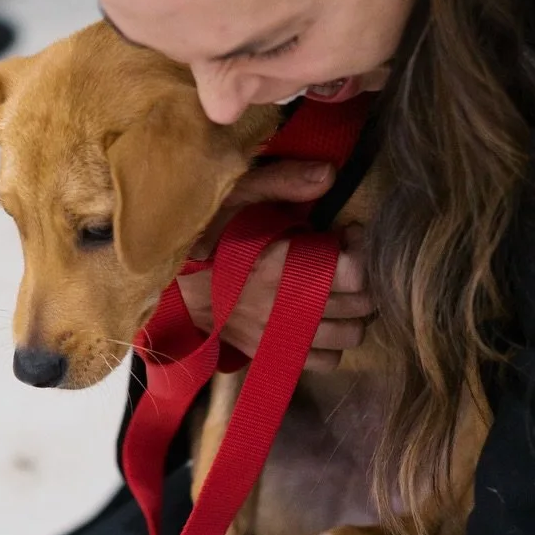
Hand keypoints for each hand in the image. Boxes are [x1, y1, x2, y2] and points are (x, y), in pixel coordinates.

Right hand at [178, 160, 373, 369]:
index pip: (353, 272)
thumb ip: (281, 183)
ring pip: (350, 335)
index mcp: (284, 266)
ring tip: (338, 290)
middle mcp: (291, 307)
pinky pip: (326, 361)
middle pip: (360, 304)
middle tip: (346, 260)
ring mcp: (284, 336)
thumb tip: (329, 174)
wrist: (171, 288)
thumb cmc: (205, 239)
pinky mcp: (274, 353)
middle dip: (363, 279)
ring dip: (353, 313)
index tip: (348, 235)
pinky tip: (321, 320)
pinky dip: (332, 344)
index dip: (360, 250)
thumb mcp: (235, 197)